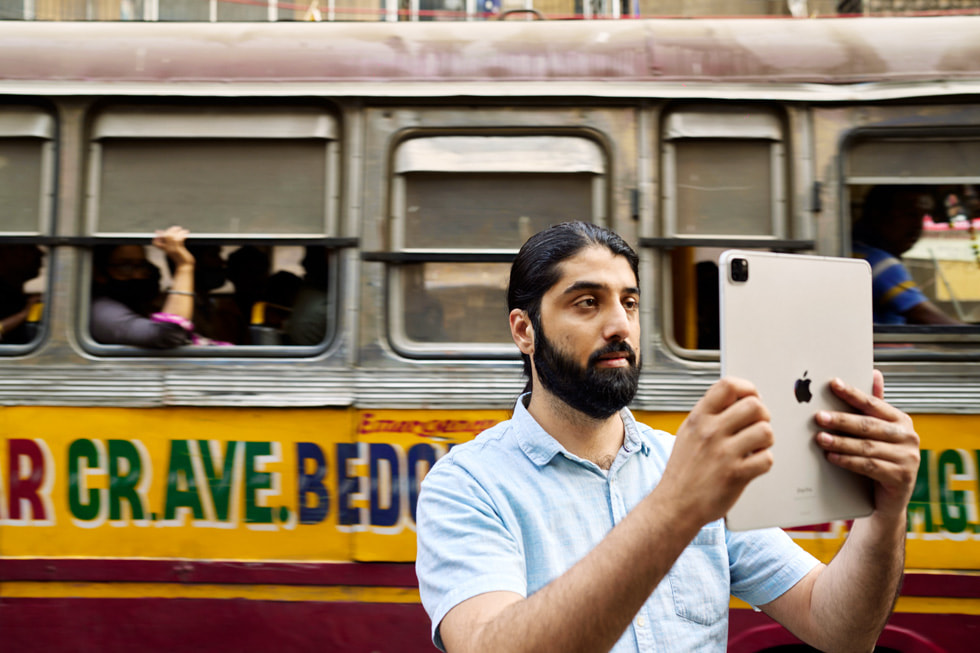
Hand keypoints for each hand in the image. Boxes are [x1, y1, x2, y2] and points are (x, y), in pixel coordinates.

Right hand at [152, 226, 193, 267]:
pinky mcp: (178, 249)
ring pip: (171, 236)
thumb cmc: (181, 259)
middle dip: (170, 230)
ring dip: (176, 231)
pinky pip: (179, 239)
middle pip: (165, 236)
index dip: (158, 236)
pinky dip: (182, 234)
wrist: (185, 266)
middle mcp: (168, 249)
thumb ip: (172, 245)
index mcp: (165, 250)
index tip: (160, 232)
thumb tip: (172, 239)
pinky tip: (186, 232)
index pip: (156, 243)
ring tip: (181, 229)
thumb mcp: (174, 252)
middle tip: (176, 227)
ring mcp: (173, 249)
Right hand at [659, 377, 774, 526]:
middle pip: (755, 406)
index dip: (747, 388)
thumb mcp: (688, 433)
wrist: (675, 504)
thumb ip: (710, 414)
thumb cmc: (684, 470)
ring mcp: (724, 453)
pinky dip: (763, 463)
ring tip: (754, 448)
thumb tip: (738, 398)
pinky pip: (766, 459)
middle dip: (762, 416)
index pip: (728, 385)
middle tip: (756, 427)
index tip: (751, 398)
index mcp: (699, 418)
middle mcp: (711, 432)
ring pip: (766, 431)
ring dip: (765, 440)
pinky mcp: (736, 475)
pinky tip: (751, 465)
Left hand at [814, 370, 919, 518]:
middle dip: (841, 420)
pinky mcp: (902, 477)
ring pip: (867, 447)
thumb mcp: (878, 432)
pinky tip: (831, 457)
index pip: (873, 404)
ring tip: (820, 438)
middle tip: (818, 417)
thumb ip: (874, 405)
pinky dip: (848, 461)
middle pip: (868, 425)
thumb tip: (874, 372)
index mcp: (901, 420)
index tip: (833, 384)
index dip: (852, 394)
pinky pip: (869, 466)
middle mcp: (908, 437)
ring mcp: (908, 458)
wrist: (888, 499)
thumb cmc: (880, 458)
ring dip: (841, 442)